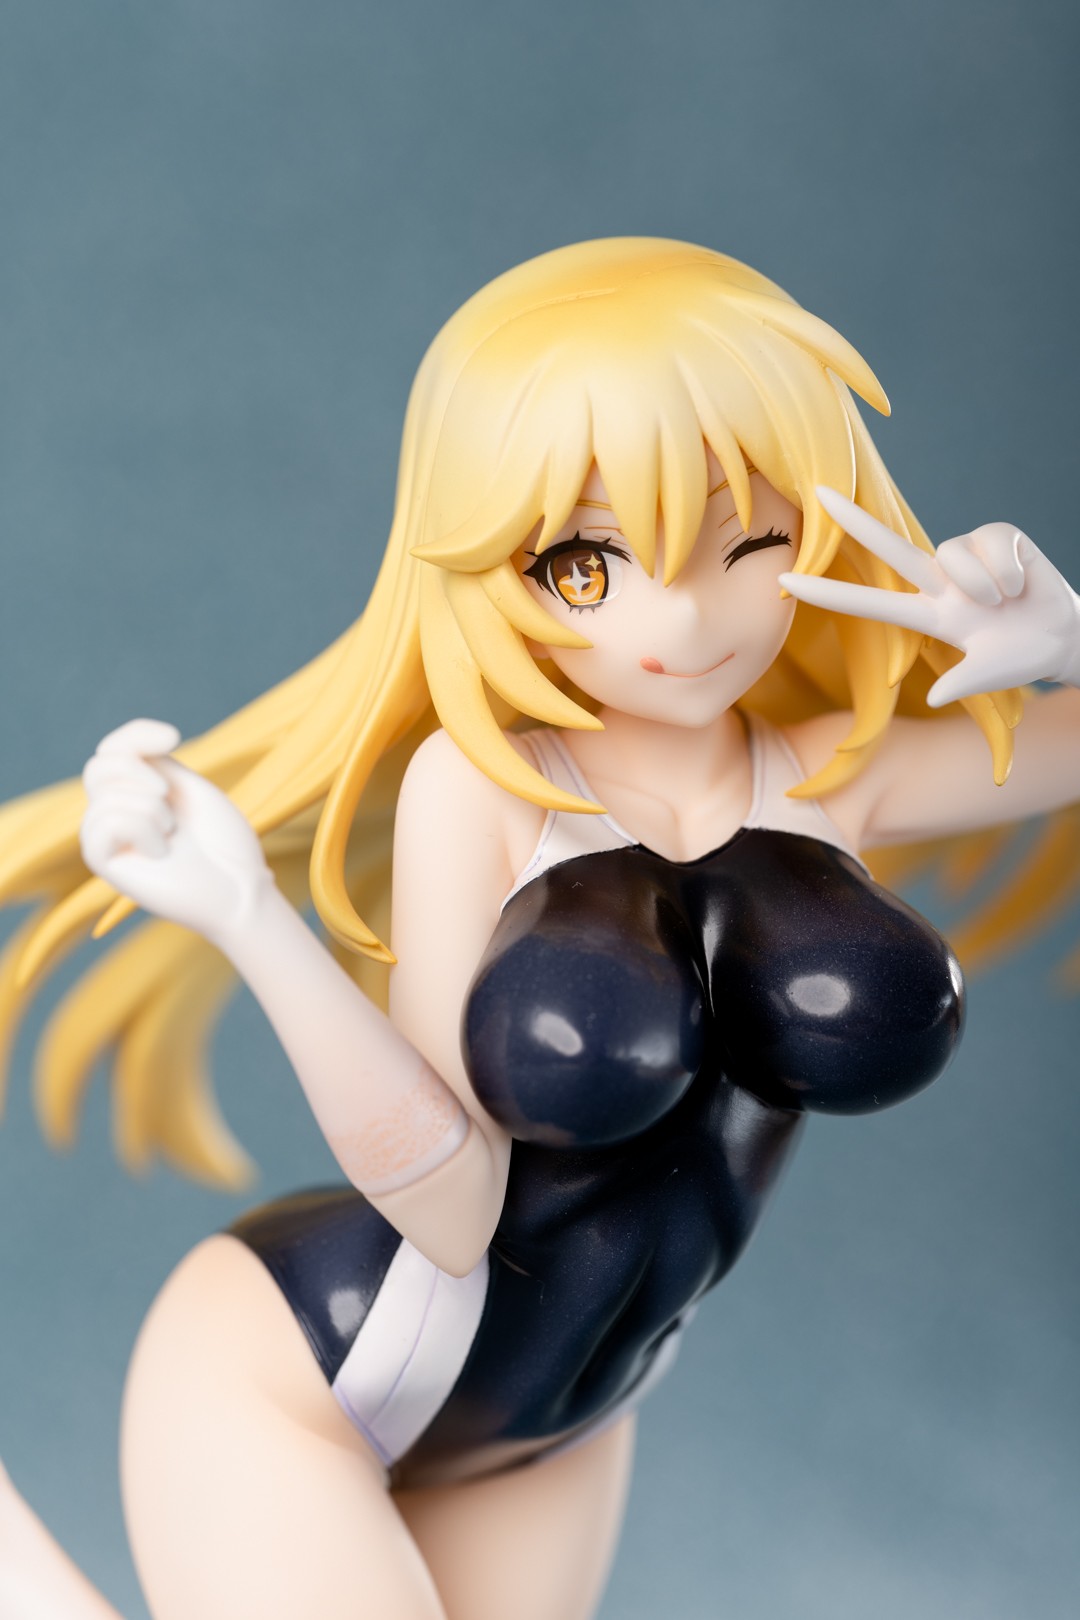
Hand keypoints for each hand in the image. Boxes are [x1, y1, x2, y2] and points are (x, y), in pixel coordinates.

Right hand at [80, 718, 271, 945]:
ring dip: (151, 808)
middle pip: (98, 766)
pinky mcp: (102, 862)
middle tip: (168, 793)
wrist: (240, 889)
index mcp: (138, 793)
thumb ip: (152, 764)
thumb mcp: (188, 788)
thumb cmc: (223, 843)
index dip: (136, 734)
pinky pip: (103, 822)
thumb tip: (123, 749)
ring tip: (172, 835)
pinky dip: (140, 829)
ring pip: (105, 795)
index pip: (114, 749)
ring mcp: (107, 838)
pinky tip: (160, 851)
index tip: (174, 738)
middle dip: (136, 768)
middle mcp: (117, 813)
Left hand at [779, 487, 1079, 706]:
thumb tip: (934, 697)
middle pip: (891, 549)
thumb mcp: (987, 675)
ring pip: (953, 553)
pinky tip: (1020, 583)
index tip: (786, 583)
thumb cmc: (1020, 657)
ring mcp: (966, 559)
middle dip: (857, 522)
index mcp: (930, 617)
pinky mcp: (997, 537)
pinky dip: (1008, 568)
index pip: (870, 604)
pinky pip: (990, 542)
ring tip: (1006, 603)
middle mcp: (940, 583)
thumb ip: (961, 682)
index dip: (829, 593)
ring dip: (985, 584)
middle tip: (819, 493)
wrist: (1065, 636)